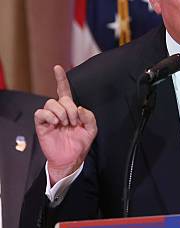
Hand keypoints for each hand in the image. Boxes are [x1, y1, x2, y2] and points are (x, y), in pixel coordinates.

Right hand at [34, 65, 96, 184]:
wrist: (71, 159)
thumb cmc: (79, 144)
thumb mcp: (91, 129)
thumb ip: (90, 116)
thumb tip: (79, 107)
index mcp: (70, 110)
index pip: (64, 91)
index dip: (61, 79)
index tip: (58, 68)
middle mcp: (59, 111)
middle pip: (61, 98)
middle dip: (70, 108)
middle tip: (74, 121)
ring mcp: (50, 117)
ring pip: (51, 103)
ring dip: (61, 112)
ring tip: (65, 124)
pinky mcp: (42, 124)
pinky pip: (41, 112)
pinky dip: (49, 115)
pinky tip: (56, 123)